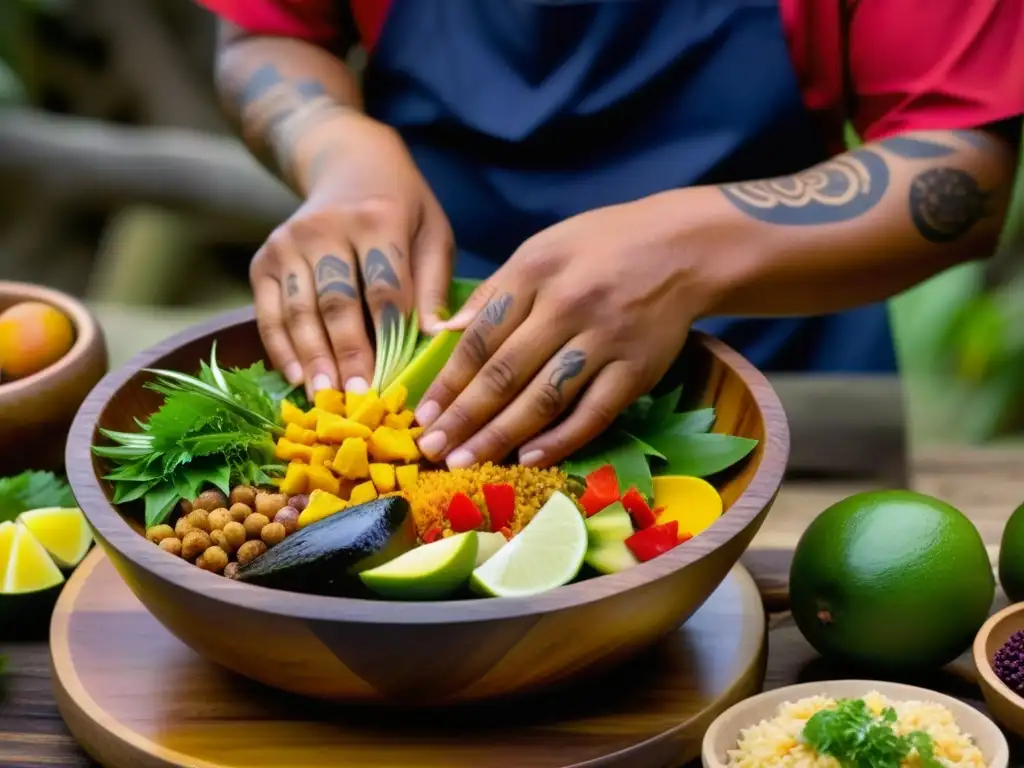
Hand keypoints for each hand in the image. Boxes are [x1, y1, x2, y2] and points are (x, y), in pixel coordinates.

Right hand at [250, 112, 453, 397]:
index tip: (395, 378)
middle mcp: (326, 228)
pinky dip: (280, 347)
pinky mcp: (264, 258)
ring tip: (324, 398)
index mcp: (378, 219)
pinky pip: (268, 311)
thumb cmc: (403, 210)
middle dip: (347, 355)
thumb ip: (435, 285)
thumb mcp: (433, 233)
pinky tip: (295, 377)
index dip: (389, 336)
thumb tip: (439, 339)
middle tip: (357, 399)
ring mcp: (288, 242)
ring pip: (299, 311)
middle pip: (337, 303)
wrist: (348, 165)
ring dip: (312, 358)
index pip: (384, 287)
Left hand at [413, 191, 730, 468]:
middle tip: (433, 449)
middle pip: (504, 374)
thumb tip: (445, 331)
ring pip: (543, 399)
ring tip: (466, 462)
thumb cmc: (602, 246)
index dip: (448, 381)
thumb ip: (496, 292)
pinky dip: (559, 440)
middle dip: (463, 417)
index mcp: (536, 273)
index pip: (480, 337)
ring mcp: (605, 342)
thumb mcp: (542, 248)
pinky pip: (592, 414)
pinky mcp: (637, 371)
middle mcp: (568, 308)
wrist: (683, 248)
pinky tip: (527, 460)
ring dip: (499, 436)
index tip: (422, 413)